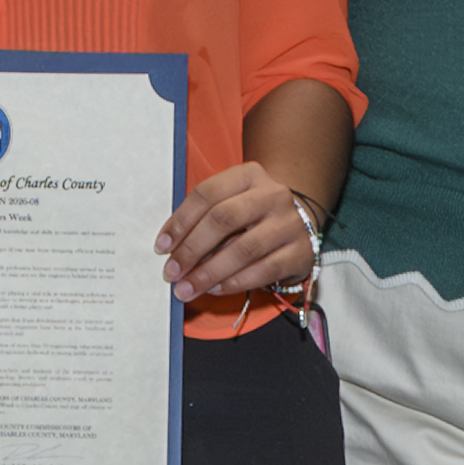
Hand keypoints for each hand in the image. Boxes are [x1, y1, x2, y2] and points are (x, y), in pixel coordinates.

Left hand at [159, 162, 316, 304]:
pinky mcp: (301, 252)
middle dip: (192, 249)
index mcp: (249, 175)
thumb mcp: (230, 202)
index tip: (162, 246)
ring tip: (188, 287)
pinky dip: (234, 283)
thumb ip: (204, 219)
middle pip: (224, 219)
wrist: (298, 222)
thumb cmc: (252, 215)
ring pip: (243, 249)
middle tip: (172, 272)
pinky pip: (262, 271)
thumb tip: (171, 249)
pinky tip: (215, 289)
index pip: (208, 194)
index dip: (181, 221)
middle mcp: (272, 195)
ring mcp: (289, 223)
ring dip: (209, 272)